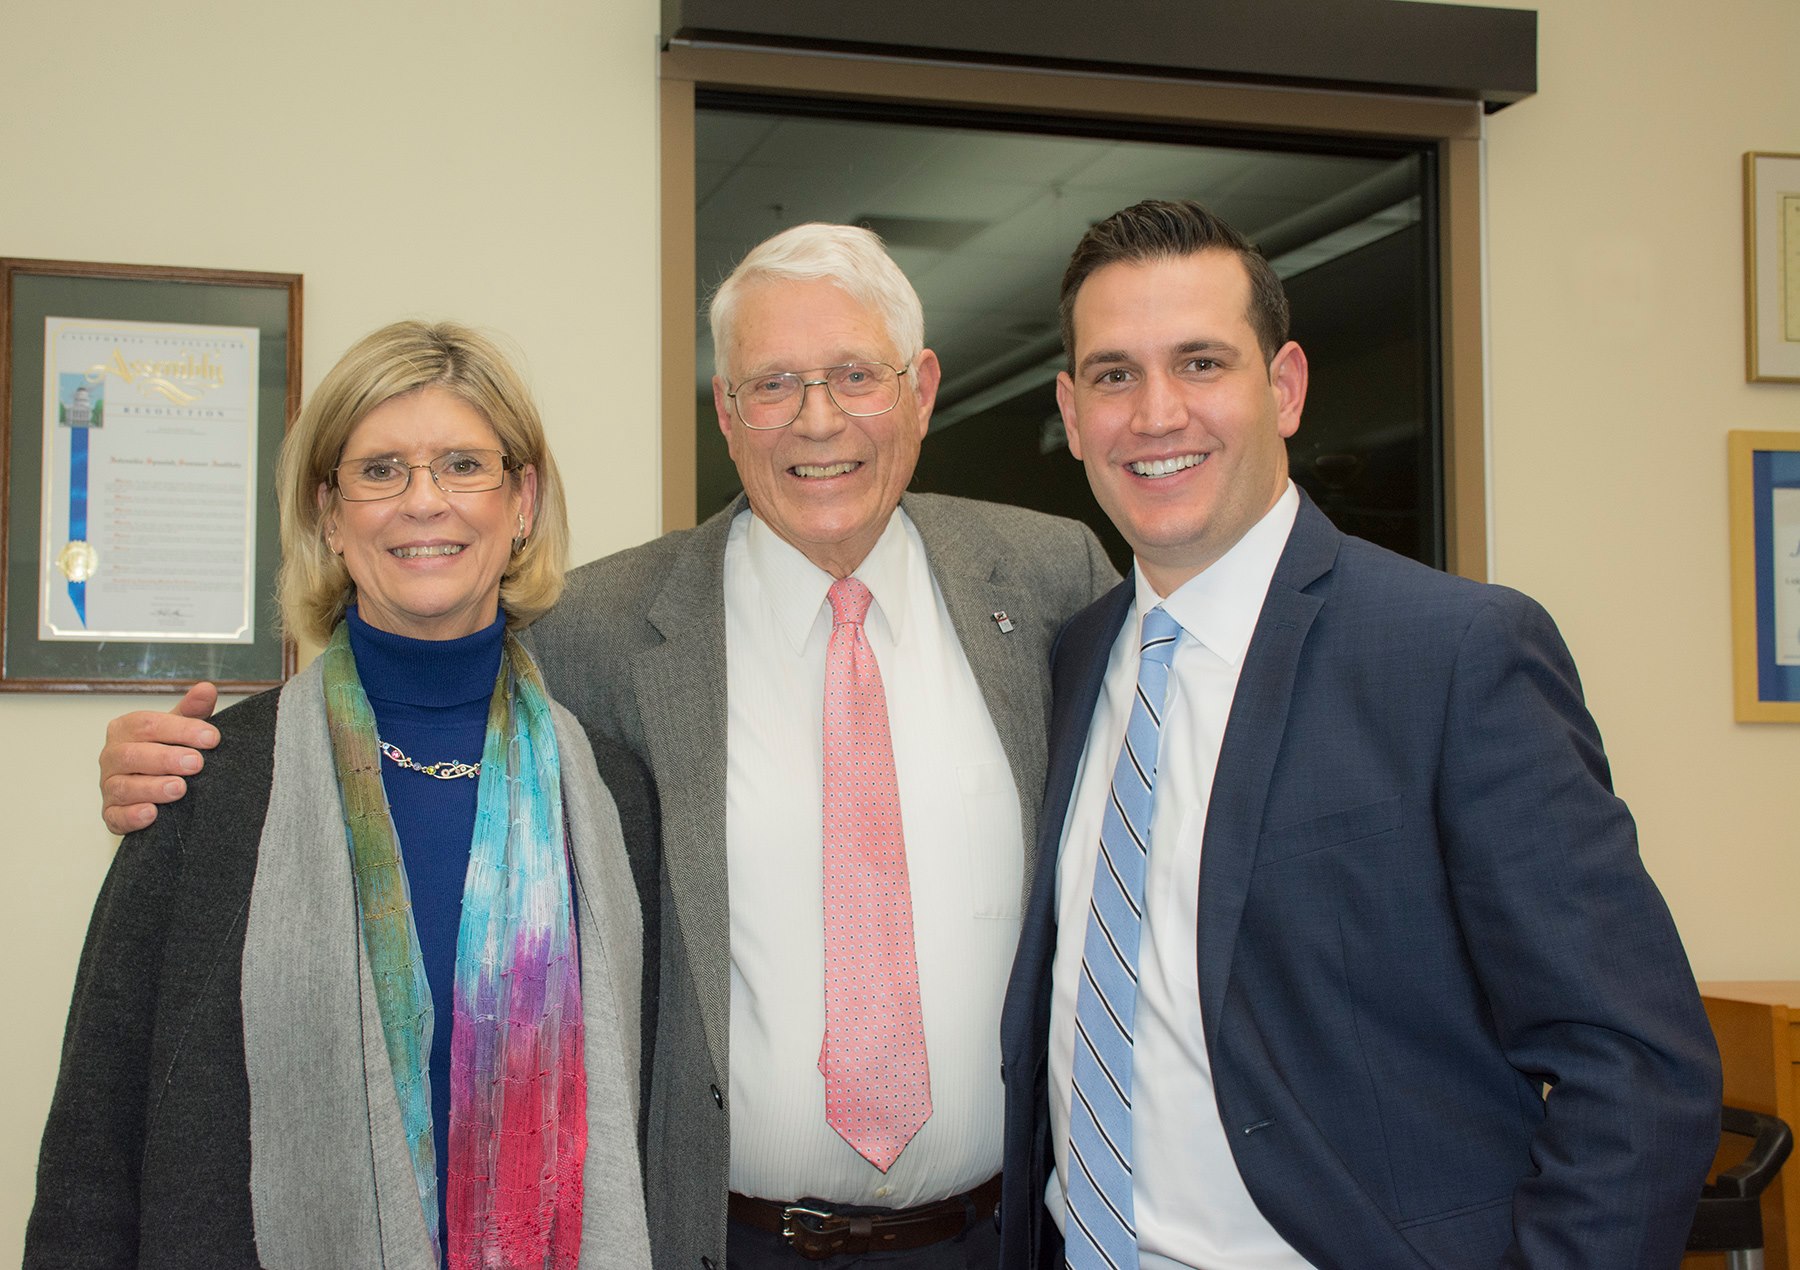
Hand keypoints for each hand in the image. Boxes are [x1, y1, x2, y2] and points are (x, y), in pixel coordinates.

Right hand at [99, 682, 220, 834]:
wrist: (155, 786)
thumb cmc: (166, 750)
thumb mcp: (180, 728)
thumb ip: (192, 710)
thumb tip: (207, 689)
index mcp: (126, 729)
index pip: (148, 724)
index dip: (181, 729)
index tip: (212, 737)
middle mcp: (112, 756)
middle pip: (133, 755)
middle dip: (166, 758)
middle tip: (197, 763)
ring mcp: (109, 786)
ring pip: (123, 786)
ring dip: (152, 788)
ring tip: (179, 789)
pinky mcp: (111, 814)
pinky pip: (115, 816)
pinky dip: (132, 816)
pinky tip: (151, 814)